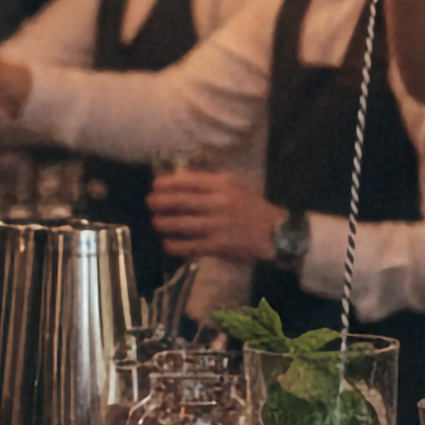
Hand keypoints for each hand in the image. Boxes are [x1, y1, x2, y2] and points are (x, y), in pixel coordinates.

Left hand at [148, 170, 287, 266]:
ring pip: (183, 224)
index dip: (168, 183)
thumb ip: (210, 181)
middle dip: (161, 202)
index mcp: (224, 185)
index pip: (189, 181)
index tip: (155, 185)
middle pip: (182, 202)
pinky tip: (168, 243)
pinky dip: (176, 245)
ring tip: (156, 222)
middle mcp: (220, 203)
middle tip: (150, 203)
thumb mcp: (235, 185)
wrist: (275, 232)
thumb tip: (180, 178)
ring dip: (164, 223)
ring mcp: (218, 225)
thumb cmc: (252, 206)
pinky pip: (191, 246)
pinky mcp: (219, 245)